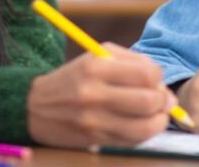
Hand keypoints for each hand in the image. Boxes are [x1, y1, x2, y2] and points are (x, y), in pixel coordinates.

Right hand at [27, 43, 174, 147]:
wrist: (34, 106)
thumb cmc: (74, 78)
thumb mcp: (97, 58)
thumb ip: (132, 62)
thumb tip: (162, 84)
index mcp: (96, 67)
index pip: (146, 73)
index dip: (158, 77)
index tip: (156, 80)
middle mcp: (94, 94)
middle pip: (148, 101)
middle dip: (163, 100)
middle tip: (162, 99)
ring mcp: (94, 120)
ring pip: (144, 126)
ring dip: (159, 121)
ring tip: (157, 114)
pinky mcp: (94, 138)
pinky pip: (132, 140)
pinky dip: (145, 133)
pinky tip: (143, 124)